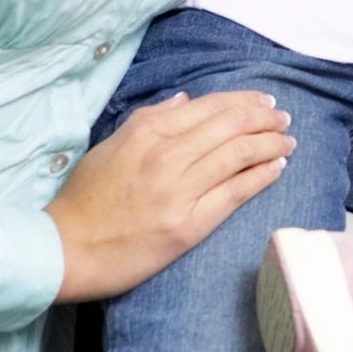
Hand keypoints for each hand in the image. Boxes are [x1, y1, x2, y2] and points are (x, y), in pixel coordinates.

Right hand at [46, 90, 294, 302]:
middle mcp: (166, 157)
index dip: (243, 101)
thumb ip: (148, 120)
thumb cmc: (84, 200)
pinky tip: (278, 167)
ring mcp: (179, 192)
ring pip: (239, 155)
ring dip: (271, 144)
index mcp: (147, 134)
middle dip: (265, 119)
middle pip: (231, 127)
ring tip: (287, 141)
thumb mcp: (109, 147)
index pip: (209, 107)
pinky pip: (235, 193)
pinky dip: (262, 176)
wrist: (65, 250)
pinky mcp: (188, 225)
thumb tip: (184, 100)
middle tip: (283, 118)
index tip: (263, 102)